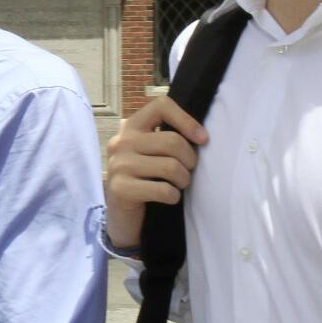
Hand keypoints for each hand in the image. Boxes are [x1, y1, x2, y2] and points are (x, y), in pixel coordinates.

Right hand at [104, 96, 207, 249]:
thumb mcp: (152, 153)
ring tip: (179, 185)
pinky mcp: (120, 188)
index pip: (161, 106)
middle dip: (190, 160)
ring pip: (170, 167)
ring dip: (183, 180)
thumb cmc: (145, 180)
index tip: (202, 139)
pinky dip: (174, 196)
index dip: (187, 120)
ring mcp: (118, 165)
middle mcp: (121, 142)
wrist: (122, 216)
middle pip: (172, 141)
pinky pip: (163, 190)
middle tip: (188, 171)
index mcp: (131, 127)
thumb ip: (166, 139)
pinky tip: (169, 198)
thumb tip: (202, 136)